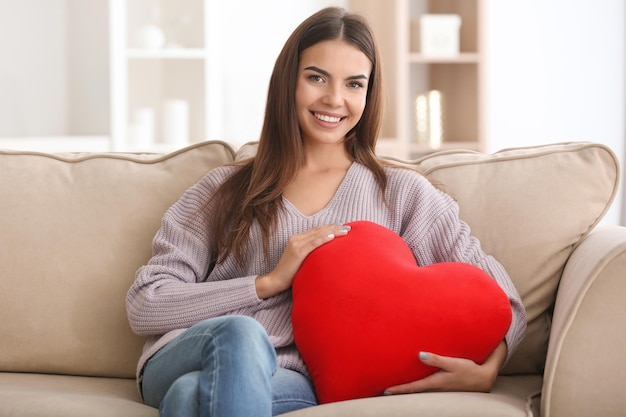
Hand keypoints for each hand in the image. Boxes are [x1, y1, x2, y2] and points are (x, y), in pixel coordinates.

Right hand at [255, 223, 350, 298]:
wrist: (275, 281)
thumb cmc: (289, 273)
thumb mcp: (300, 260)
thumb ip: (309, 254)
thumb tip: (323, 255)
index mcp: (297, 239)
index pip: (316, 230)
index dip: (329, 227)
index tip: (342, 227)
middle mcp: (296, 239)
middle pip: (319, 230)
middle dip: (334, 228)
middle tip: (348, 227)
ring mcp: (296, 244)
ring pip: (318, 234)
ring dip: (333, 231)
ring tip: (345, 231)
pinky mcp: (297, 252)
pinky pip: (313, 243)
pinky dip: (323, 239)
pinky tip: (333, 237)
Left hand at [384, 341, 506, 394]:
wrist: (484, 379)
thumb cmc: (469, 370)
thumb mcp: (453, 363)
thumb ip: (437, 359)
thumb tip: (420, 355)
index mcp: (435, 383)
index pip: (413, 388)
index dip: (399, 389)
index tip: (386, 391)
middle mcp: (435, 388)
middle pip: (413, 392)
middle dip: (399, 392)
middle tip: (384, 391)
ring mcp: (439, 389)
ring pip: (419, 391)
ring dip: (407, 390)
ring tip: (394, 388)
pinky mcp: (443, 386)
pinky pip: (426, 388)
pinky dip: (416, 387)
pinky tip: (413, 383)